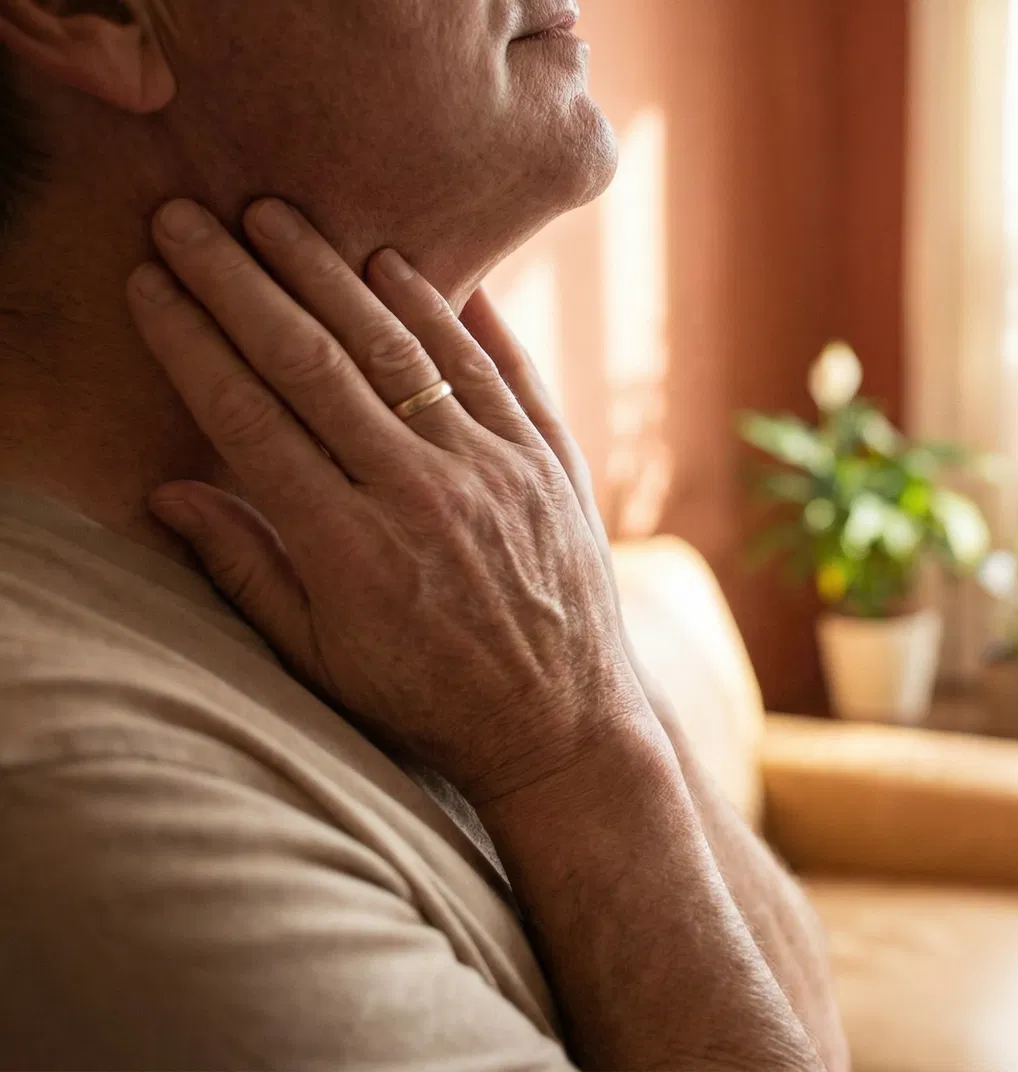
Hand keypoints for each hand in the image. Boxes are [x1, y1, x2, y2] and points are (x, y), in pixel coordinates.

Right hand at [129, 198, 646, 803]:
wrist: (563, 727)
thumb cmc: (429, 700)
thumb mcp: (321, 659)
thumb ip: (246, 571)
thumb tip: (166, 493)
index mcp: (347, 544)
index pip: (248, 415)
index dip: (192, 341)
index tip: (149, 285)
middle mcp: (421, 492)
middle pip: (313, 361)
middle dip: (241, 281)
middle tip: (190, 219)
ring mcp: (494, 469)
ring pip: (403, 345)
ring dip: (333, 272)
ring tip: (278, 216)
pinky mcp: (551, 461)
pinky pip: (498, 365)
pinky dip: (449, 309)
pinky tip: (397, 263)